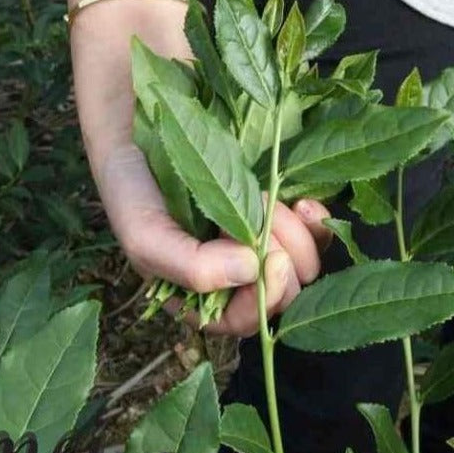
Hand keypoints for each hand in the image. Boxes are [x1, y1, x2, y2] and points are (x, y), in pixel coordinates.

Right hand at [96, 143, 330, 335]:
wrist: (139, 132)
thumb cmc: (135, 192)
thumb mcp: (145, 235)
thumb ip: (190, 267)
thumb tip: (251, 271)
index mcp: (201, 300)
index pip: (246, 320)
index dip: (266, 297)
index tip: (274, 260)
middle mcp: (236, 280)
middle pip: (283, 294)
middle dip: (281, 258)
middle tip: (261, 217)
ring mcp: (262, 248)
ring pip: (305, 265)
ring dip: (296, 234)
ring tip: (268, 200)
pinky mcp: (282, 218)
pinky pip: (319, 236)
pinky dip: (317, 221)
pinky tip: (303, 204)